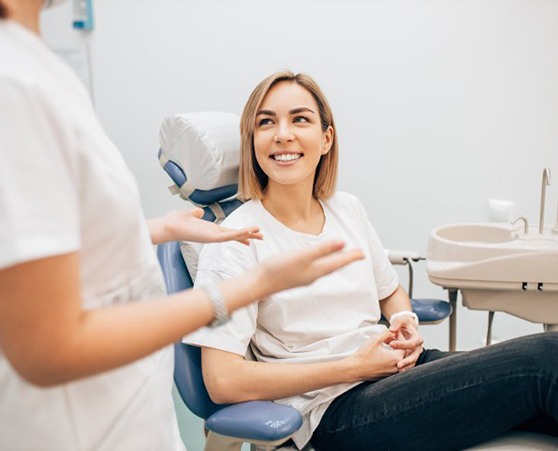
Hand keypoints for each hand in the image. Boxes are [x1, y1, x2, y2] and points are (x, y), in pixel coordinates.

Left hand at [149, 208, 263, 244]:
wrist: (168, 225)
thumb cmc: (176, 221)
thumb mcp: (189, 214)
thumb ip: (196, 213)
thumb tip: (199, 211)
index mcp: (210, 229)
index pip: (229, 232)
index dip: (241, 233)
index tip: (251, 235)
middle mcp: (213, 235)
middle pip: (235, 235)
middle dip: (249, 235)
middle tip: (262, 237)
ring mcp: (213, 237)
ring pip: (234, 236)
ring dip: (247, 234)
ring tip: (259, 233)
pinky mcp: (211, 238)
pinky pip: (227, 236)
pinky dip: (238, 234)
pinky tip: (247, 233)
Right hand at [259, 240, 363, 294]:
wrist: (258, 283)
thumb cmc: (278, 269)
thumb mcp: (302, 256)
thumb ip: (322, 249)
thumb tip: (342, 243)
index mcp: (317, 270)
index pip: (339, 262)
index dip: (352, 257)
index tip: (363, 253)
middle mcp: (313, 275)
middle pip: (335, 266)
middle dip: (346, 259)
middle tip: (357, 254)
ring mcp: (304, 277)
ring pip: (325, 268)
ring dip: (335, 261)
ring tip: (341, 256)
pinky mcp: (295, 276)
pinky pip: (316, 269)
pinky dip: (323, 263)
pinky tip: (318, 261)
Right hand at [344, 330, 405, 381]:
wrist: (354, 369)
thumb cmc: (364, 354)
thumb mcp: (376, 339)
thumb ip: (387, 333)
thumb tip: (393, 331)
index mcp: (396, 358)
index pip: (404, 345)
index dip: (399, 337)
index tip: (393, 332)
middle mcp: (396, 367)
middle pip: (403, 353)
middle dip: (398, 344)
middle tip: (390, 338)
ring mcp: (391, 373)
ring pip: (399, 360)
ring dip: (395, 352)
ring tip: (387, 345)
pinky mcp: (386, 376)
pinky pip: (393, 366)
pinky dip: (391, 359)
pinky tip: (383, 354)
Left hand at [388, 316, 423, 371]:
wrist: (407, 328)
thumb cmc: (404, 324)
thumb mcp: (401, 320)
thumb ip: (397, 323)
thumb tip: (391, 329)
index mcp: (417, 338)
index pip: (411, 343)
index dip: (401, 344)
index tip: (390, 344)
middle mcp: (418, 347)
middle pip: (414, 356)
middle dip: (406, 361)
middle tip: (398, 365)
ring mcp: (415, 354)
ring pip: (413, 362)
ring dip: (406, 367)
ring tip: (399, 371)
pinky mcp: (411, 358)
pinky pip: (409, 365)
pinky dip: (405, 368)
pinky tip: (398, 372)